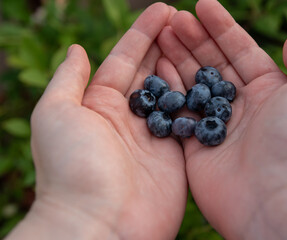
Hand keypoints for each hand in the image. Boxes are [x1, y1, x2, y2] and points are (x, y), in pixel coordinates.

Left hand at [9, 3, 185, 239]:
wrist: (99, 224)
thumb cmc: (72, 167)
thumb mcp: (56, 115)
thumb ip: (67, 80)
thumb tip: (77, 49)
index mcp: (100, 105)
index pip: (125, 60)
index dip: (142, 33)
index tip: (163, 10)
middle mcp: (129, 118)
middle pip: (151, 72)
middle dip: (166, 44)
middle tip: (185, 19)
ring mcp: (154, 137)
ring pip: (173, 92)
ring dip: (184, 65)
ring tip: (198, 39)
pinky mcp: (176, 156)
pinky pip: (189, 120)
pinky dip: (197, 99)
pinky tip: (208, 77)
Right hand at [157, 0, 286, 237]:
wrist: (278, 196)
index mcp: (270, 91)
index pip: (241, 51)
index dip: (222, 27)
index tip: (201, 6)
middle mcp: (243, 108)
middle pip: (213, 65)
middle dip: (195, 39)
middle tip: (174, 18)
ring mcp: (217, 128)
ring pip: (193, 86)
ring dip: (178, 59)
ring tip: (162, 33)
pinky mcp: (196, 148)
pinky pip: (179, 114)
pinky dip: (168, 91)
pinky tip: (157, 68)